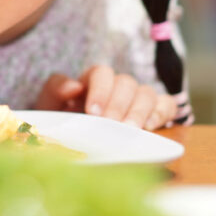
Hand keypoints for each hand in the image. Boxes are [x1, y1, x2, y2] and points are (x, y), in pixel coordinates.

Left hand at [34, 66, 178, 129]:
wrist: (73, 143)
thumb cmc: (63, 120)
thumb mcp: (49, 105)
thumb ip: (55, 90)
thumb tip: (73, 86)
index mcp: (93, 80)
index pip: (102, 73)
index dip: (100, 90)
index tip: (93, 112)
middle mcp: (118, 86)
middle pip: (126, 83)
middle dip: (119, 104)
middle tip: (111, 125)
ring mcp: (137, 98)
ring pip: (147, 93)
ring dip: (140, 111)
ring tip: (130, 130)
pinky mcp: (154, 112)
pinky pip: (166, 105)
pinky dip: (162, 113)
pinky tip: (151, 127)